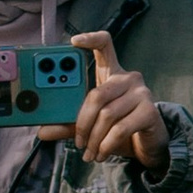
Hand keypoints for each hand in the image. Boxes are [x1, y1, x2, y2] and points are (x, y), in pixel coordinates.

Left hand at [68, 28, 169, 170]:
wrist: (149, 145)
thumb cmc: (119, 129)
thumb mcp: (90, 125)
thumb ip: (68, 125)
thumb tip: (42, 131)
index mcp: (111, 73)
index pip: (104, 46)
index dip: (90, 39)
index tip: (74, 41)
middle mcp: (128, 78)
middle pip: (96, 94)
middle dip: (82, 123)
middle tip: (78, 142)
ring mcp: (141, 93)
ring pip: (107, 114)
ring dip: (94, 139)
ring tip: (89, 153)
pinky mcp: (150, 111)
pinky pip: (121, 128)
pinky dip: (107, 144)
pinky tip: (102, 153)